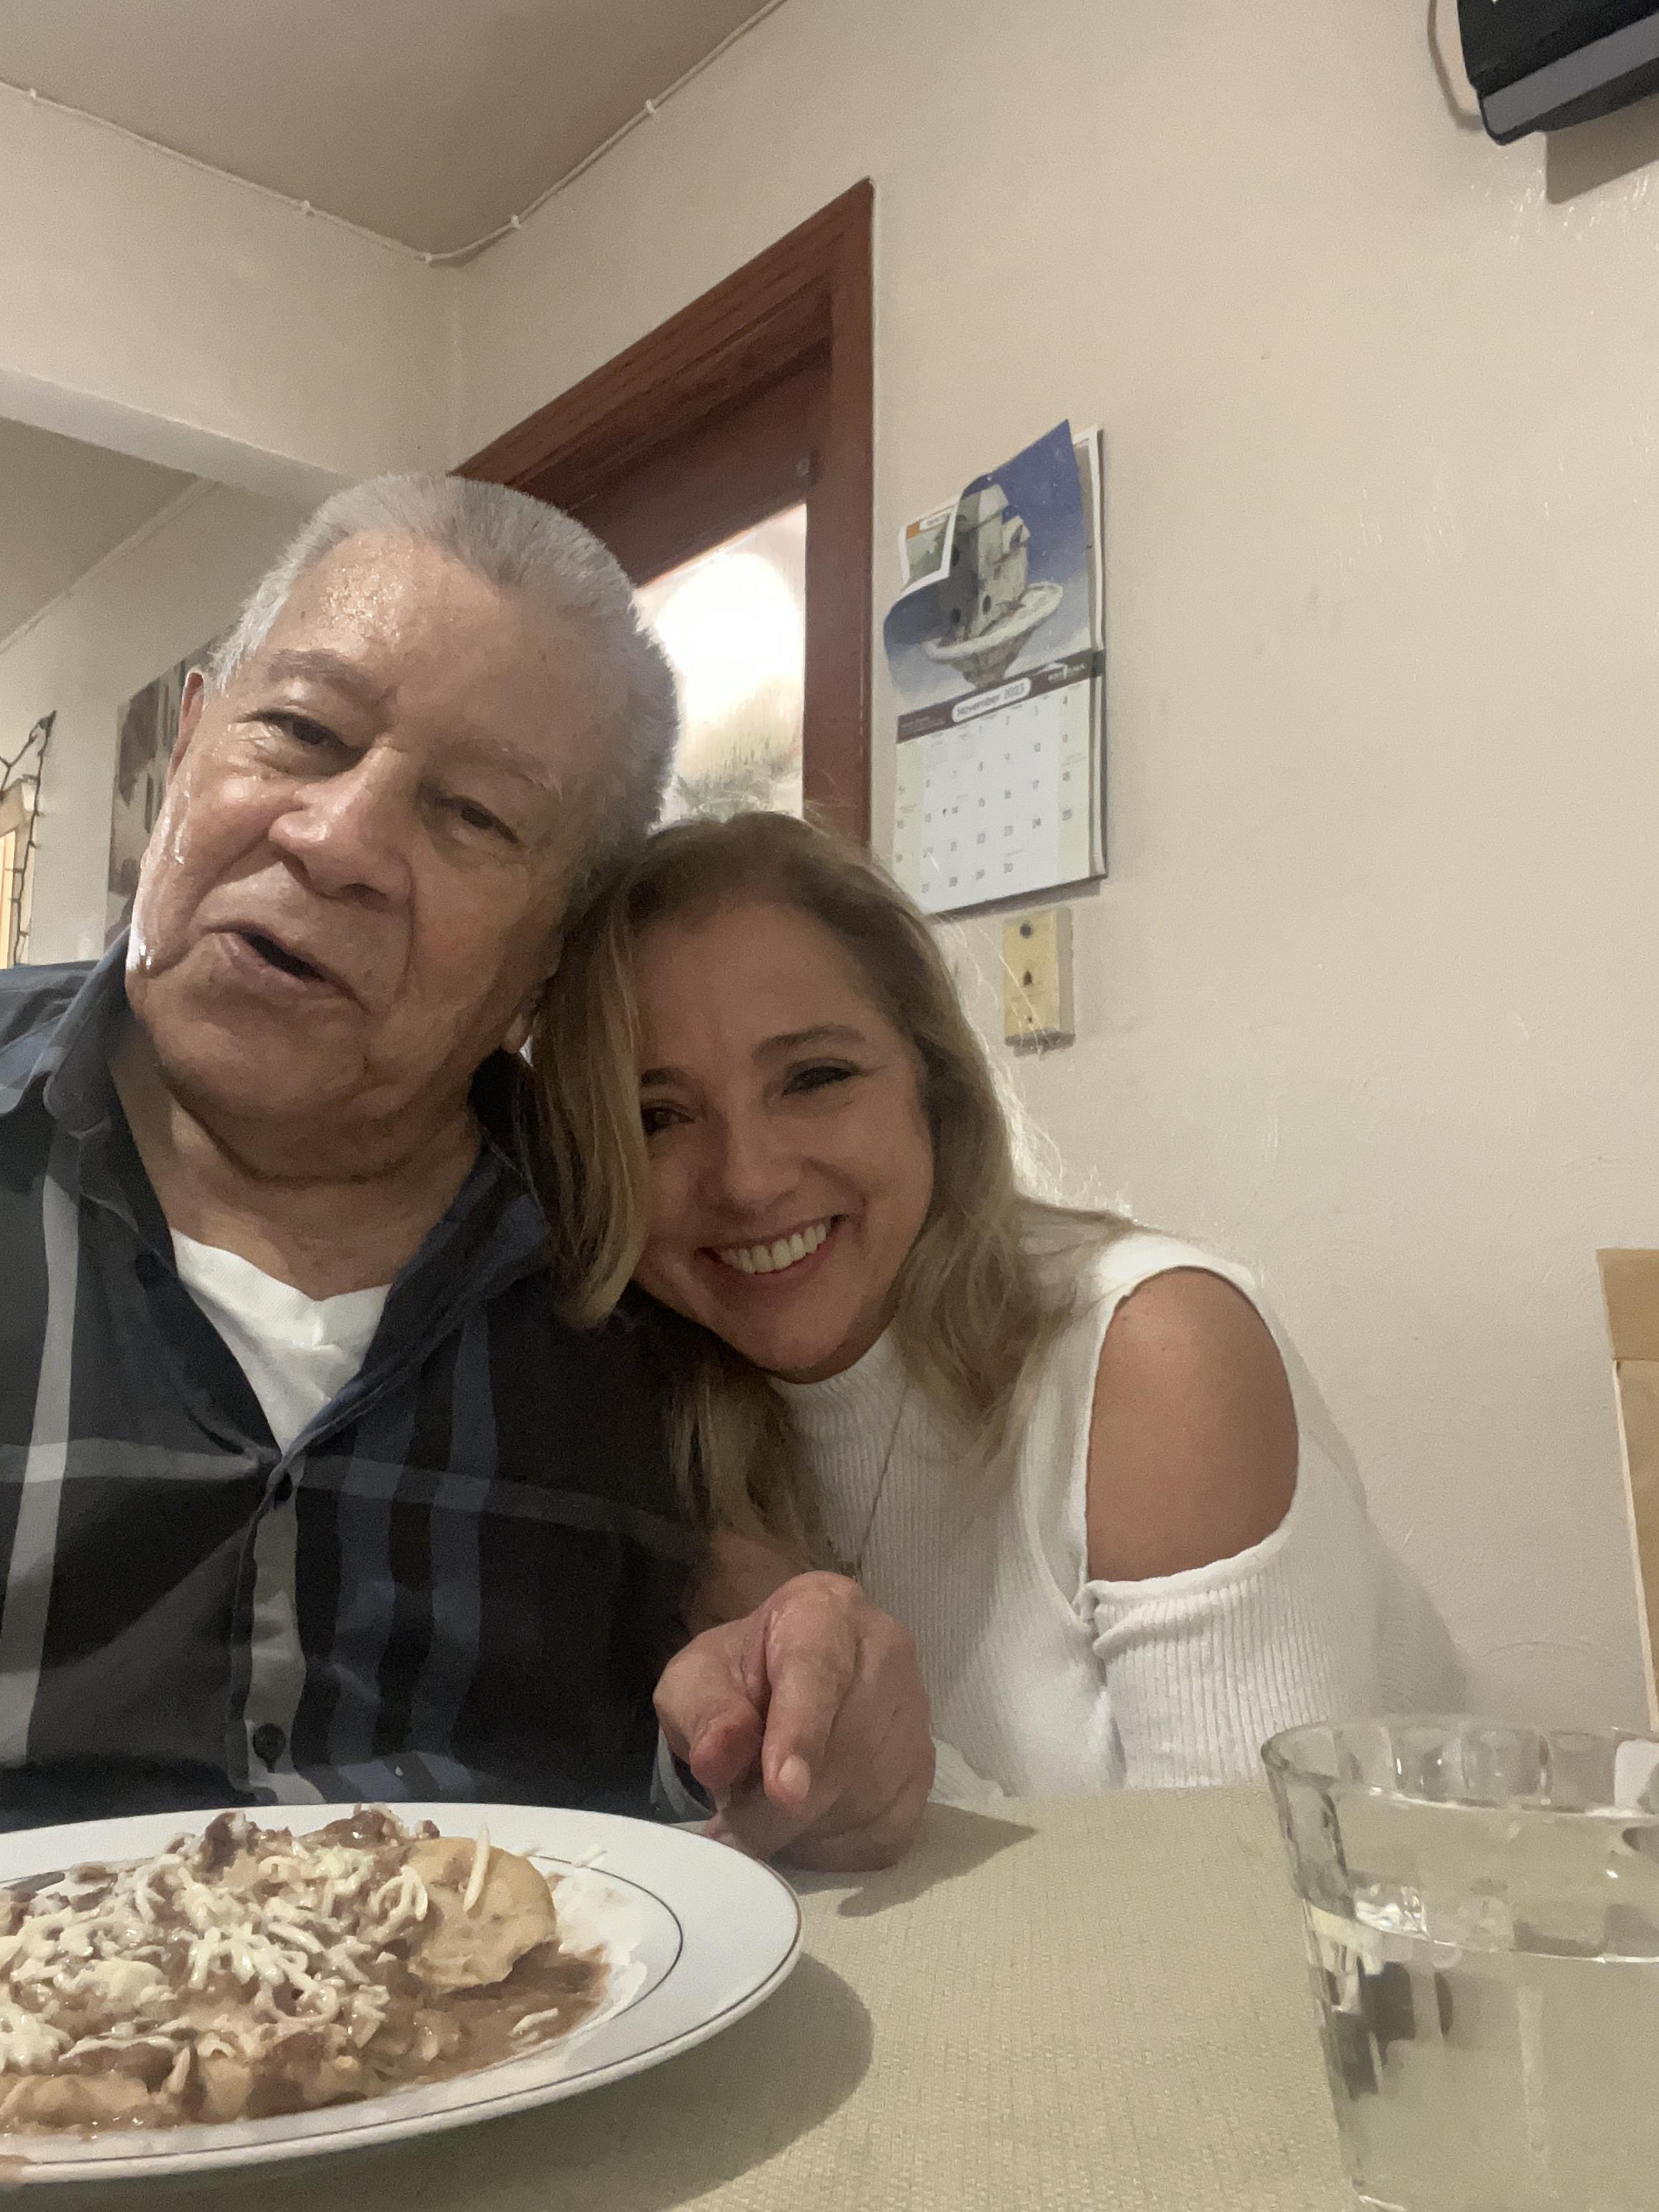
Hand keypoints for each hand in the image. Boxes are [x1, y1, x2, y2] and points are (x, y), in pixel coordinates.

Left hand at [654, 1571, 933, 1870]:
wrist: (776, 1688)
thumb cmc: (735, 1680)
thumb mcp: (695, 1683)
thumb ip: (703, 1713)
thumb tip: (719, 1757)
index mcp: (825, 1610)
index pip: (819, 1672)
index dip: (801, 1734)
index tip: (782, 1790)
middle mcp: (887, 1651)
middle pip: (849, 1744)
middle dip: (784, 1807)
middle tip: (732, 1832)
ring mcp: (916, 1712)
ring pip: (870, 1794)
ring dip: (805, 1830)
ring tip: (759, 1821)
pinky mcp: (925, 1771)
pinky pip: (887, 1830)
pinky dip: (836, 1848)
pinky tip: (800, 1833)